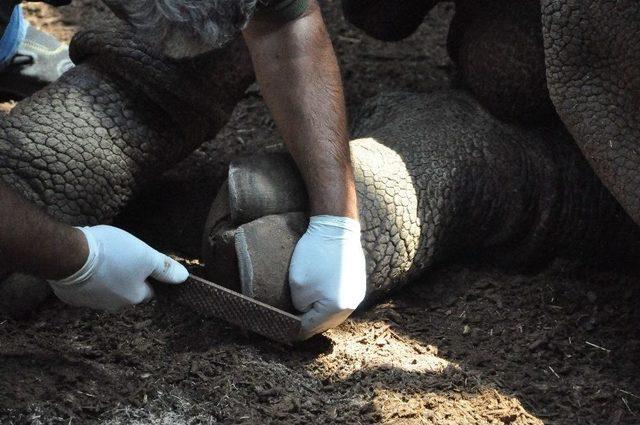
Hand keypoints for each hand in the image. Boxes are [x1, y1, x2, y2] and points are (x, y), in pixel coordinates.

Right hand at [49, 225, 187, 311]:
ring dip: (105, 278)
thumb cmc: (111, 254)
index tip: (141, 262)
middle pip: (126, 291)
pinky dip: (85, 279)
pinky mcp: (71, 297)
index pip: (148, 291)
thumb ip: (164, 268)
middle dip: (125, 277)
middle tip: (120, 257)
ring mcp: (90, 303)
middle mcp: (113, 306)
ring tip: (101, 258)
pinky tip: (84, 263)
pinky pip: (84, 289)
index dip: (147, 276)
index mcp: (134, 297)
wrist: (69, 255)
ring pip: (105, 291)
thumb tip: (183, 278)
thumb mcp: (145, 255)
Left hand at [289, 215, 366, 339]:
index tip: (281, 328)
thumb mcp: (298, 285)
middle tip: (290, 321)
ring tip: (304, 309)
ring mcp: (357, 296)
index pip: (308, 328)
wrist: (336, 228)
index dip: (292, 329)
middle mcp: (350, 306)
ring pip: (333, 314)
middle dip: (307, 323)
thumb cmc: (314, 255)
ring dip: (319, 313)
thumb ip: (299, 307)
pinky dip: (329, 302)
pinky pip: (341, 302)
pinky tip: (319, 296)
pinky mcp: (358, 286)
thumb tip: (302, 314)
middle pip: (323, 324)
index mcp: (335, 309)